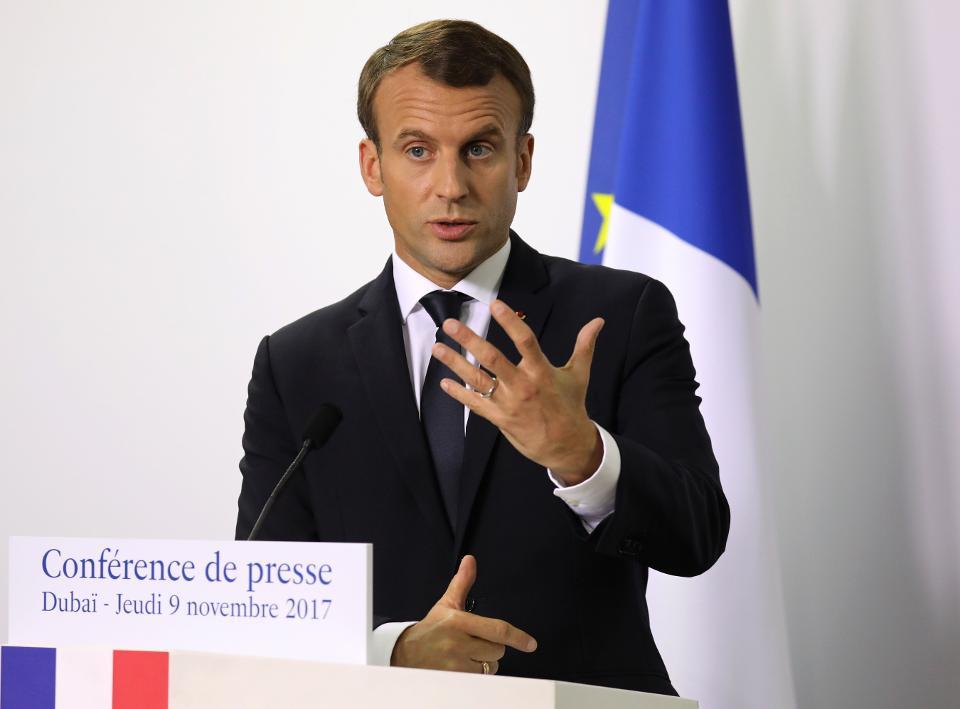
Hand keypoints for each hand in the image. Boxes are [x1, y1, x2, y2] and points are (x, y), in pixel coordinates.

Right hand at [390, 555, 536, 673]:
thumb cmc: (431, 629)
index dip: (517, 637)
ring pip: (491, 666)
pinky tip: (463, 665)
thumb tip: (470, 560)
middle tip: (475, 642)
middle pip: (497, 650)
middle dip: (492, 647)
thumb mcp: (446, 604)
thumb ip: (462, 583)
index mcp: (459, 621)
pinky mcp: (455, 679)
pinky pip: (481, 678)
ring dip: (484, 662)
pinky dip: (477, 673)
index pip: (497, 630)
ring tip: (466, 654)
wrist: (405, 654)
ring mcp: (456, 663)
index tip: (531, 644)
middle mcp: (458, 643)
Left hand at [433, 299, 603, 484]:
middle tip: (450, 324)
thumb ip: (584, 345)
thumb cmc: (570, 406)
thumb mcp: (579, 374)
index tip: (494, 304)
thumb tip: (598, 321)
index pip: (525, 341)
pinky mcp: (499, 418)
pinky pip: (475, 404)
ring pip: (477, 380)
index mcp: (542, 372)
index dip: (509, 322)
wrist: (566, 445)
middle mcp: (523, 386)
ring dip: (455, 363)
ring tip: (437, 347)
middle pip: (492, 359)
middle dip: (469, 340)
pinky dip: (459, 393)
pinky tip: (444, 382)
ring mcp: (509, 403)